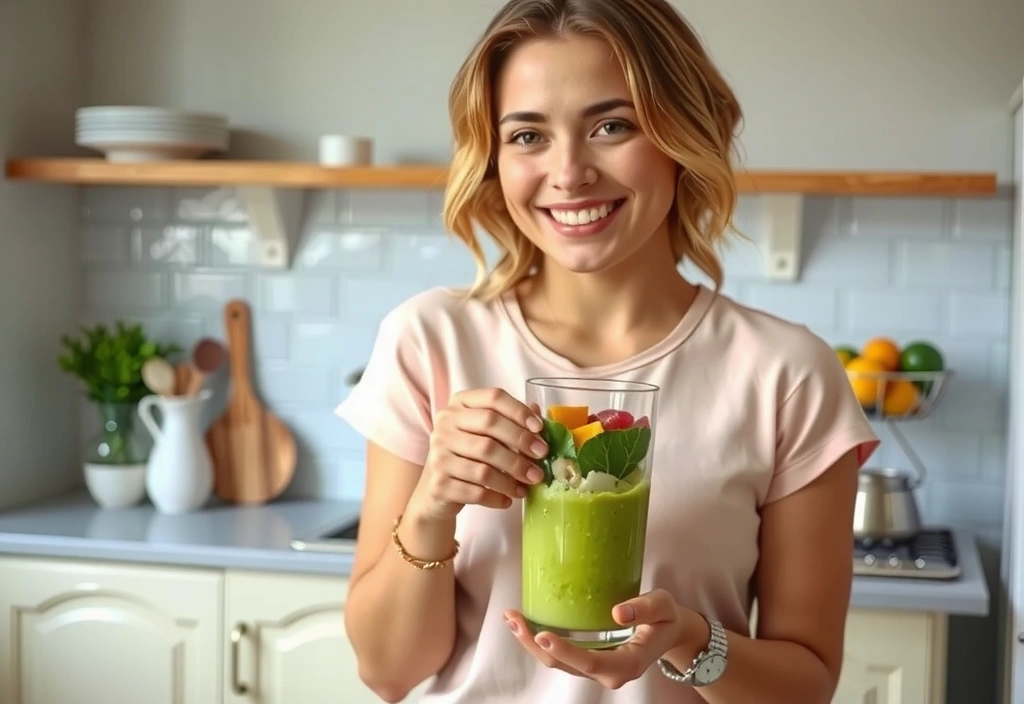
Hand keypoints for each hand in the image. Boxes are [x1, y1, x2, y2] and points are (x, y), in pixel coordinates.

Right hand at [408, 387, 547, 521]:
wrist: (437, 491)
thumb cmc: (469, 456)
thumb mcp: (486, 434)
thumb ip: (511, 421)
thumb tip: (539, 412)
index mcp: (459, 404)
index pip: (493, 397)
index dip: (519, 411)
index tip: (540, 428)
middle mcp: (444, 424)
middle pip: (489, 425)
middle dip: (521, 441)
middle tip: (541, 457)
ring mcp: (438, 454)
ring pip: (484, 464)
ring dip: (512, 477)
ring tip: (529, 482)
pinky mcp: (439, 485)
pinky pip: (476, 492)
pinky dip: (497, 497)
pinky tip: (508, 499)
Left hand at [504, 589, 705, 689]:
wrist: (670, 632)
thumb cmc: (666, 618)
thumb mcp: (664, 607)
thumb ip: (645, 608)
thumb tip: (618, 612)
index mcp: (628, 664)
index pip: (591, 662)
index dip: (565, 651)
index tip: (542, 635)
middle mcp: (608, 672)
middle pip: (565, 665)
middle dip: (535, 645)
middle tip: (514, 619)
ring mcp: (596, 668)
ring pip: (558, 663)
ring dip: (532, 643)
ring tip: (512, 618)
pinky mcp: (588, 658)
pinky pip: (561, 654)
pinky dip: (540, 640)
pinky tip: (526, 623)